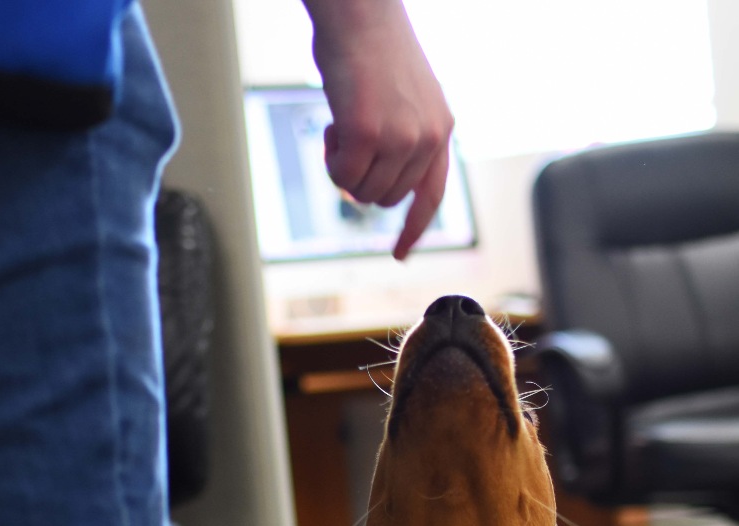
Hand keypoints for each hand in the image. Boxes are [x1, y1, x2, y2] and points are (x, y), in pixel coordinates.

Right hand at [302, 0, 453, 258]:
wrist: (360, 11)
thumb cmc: (373, 48)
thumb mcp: (404, 99)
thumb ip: (402, 140)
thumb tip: (374, 188)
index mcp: (441, 130)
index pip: (431, 196)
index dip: (414, 229)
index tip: (399, 254)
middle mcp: (428, 138)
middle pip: (387, 198)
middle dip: (363, 180)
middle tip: (349, 141)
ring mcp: (401, 138)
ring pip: (364, 193)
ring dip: (345, 170)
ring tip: (343, 125)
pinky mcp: (369, 135)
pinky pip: (343, 177)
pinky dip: (332, 160)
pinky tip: (332, 126)